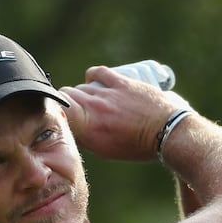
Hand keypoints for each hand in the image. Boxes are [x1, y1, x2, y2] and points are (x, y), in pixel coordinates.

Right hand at [59, 66, 189, 161]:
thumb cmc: (138, 146)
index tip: (60, 116)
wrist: (166, 131)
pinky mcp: (120, 82)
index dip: (55, 110)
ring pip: (81, 87)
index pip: (58, 110)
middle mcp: (93, 109)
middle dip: (67, 103)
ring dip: (82, 93)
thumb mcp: (106, 150)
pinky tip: (93, 81)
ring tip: (91, 102)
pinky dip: (92, 75)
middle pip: (66, 96)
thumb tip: (72, 128)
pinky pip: (97, 72)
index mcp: (88, 129)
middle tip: (76, 111)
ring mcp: (107, 93)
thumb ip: (86, 137)